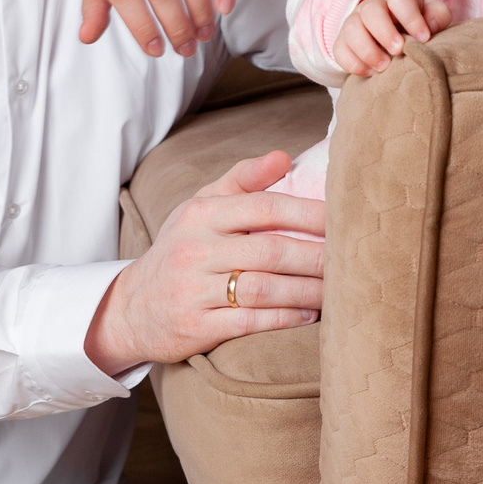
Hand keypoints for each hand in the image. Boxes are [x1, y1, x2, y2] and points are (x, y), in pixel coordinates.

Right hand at [83, 151, 325, 371]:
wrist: (131, 307)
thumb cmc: (181, 250)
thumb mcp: (200, 208)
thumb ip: (242, 181)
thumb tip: (285, 157)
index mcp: (202, 214)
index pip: (264, 206)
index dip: (309, 213)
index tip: (344, 219)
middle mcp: (195, 249)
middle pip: (270, 249)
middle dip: (317, 256)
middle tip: (351, 261)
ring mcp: (194, 290)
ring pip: (264, 288)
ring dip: (307, 291)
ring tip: (337, 291)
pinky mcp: (195, 326)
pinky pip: (249, 322)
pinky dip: (284, 318)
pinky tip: (309, 316)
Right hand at [332, 0, 452, 76]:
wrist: (393, 29)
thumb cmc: (417, 22)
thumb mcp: (432, 15)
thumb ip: (438, 17)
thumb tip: (430, 28)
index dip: (412, 18)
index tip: (424, 38)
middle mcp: (372, 6)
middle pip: (371, 10)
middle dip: (384, 31)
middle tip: (398, 50)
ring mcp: (355, 22)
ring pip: (351, 29)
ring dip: (366, 50)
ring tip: (383, 67)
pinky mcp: (343, 41)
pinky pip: (339, 50)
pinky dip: (352, 63)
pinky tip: (369, 73)